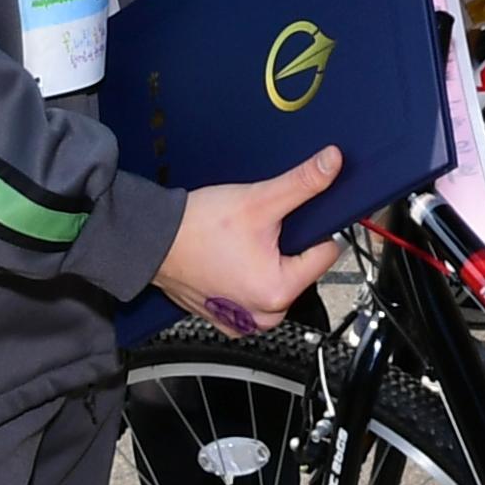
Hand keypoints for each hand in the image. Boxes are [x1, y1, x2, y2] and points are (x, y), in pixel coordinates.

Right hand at [151, 147, 346, 331]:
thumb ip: (303, 182)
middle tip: (259, 232)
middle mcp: (263, 315)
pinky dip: (246, 279)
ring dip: (267, 264)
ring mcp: (243, 321)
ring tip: (242, 245)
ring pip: (278, 284)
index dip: (311, 230)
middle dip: (287, 249)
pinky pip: (252, 297)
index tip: (288, 221)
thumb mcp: (259, 199)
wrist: (152, 240)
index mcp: (279, 292)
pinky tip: (231, 261)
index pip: (325, 254)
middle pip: (302, 271)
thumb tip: (333, 163)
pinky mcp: (226, 319)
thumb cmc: (198, 228)